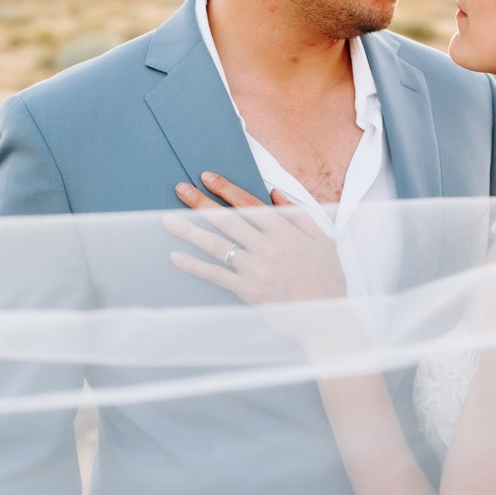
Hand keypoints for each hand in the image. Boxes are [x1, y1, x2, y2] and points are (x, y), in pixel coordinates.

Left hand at [165, 172, 346, 308]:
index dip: (226, 188)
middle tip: (179, 189)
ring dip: (190, 230)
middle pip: (227, 219)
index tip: (207, 176)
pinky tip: (176, 257)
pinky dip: (195, 266)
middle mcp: (268, 247)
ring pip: (217, 245)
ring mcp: (256, 269)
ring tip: (168, 220)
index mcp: (285, 232)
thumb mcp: (323, 241)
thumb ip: (299, 215)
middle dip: (200, 202)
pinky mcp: (248, 291)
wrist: (327, 317)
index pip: (249, 203)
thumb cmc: (327, 280)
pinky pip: (216, 275)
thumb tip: (275, 193)